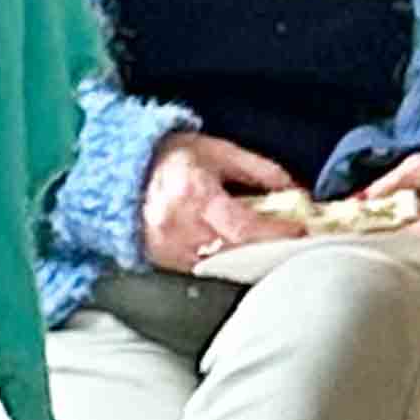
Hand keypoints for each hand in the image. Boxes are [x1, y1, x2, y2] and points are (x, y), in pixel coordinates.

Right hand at [139, 131, 299, 273]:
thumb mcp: (218, 151)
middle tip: (288, 240)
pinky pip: (203, 269)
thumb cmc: (169, 157)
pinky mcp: (161, 259)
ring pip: (222, 265)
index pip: (245, 227)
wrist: (120, 168)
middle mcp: (179, 226)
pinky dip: (223, 261)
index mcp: (194, 195)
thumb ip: (258, 169)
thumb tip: (294, 188)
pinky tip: (234, 248)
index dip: (277, 232)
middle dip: (268, 247)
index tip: (300, 230)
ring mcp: (168, 246)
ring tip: (263, 244)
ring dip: (247, 257)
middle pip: (237, 252)